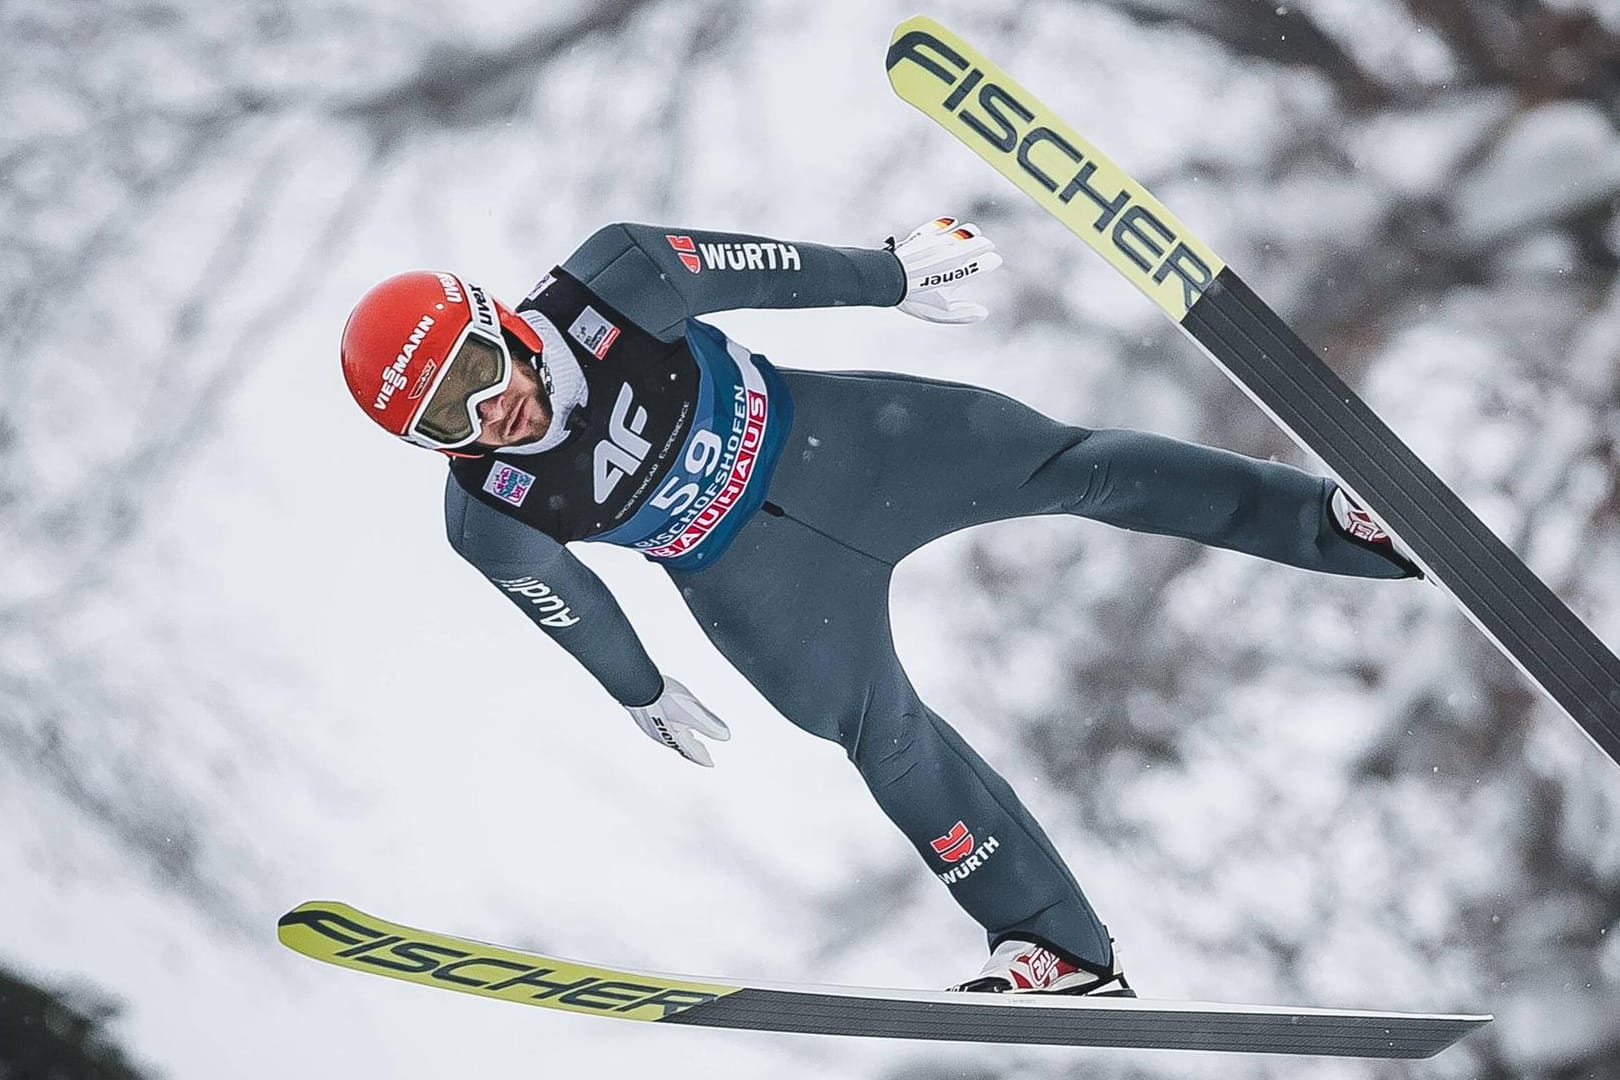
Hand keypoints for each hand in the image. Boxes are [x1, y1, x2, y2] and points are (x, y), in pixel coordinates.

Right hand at [625, 677, 730, 766]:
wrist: (637, 686)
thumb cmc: (663, 697)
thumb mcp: (693, 710)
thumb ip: (709, 724)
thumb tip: (725, 736)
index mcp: (676, 737)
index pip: (693, 752)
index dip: (703, 757)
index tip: (710, 763)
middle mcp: (662, 735)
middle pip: (681, 746)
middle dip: (693, 750)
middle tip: (702, 753)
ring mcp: (651, 727)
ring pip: (670, 737)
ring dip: (681, 740)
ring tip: (688, 738)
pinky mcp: (644, 717)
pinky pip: (660, 728)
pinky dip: (670, 730)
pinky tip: (668, 722)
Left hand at [887, 217, 1002, 323]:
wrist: (887, 278)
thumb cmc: (913, 298)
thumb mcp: (938, 312)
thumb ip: (962, 314)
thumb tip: (983, 313)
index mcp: (957, 274)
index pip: (983, 264)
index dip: (991, 261)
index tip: (994, 260)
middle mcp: (951, 255)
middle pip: (977, 244)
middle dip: (985, 245)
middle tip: (988, 247)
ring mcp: (939, 243)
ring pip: (963, 232)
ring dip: (971, 234)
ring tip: (974, 235)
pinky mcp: (925, 235)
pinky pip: (941, 225)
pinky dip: (949, 224)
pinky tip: (953, 223)